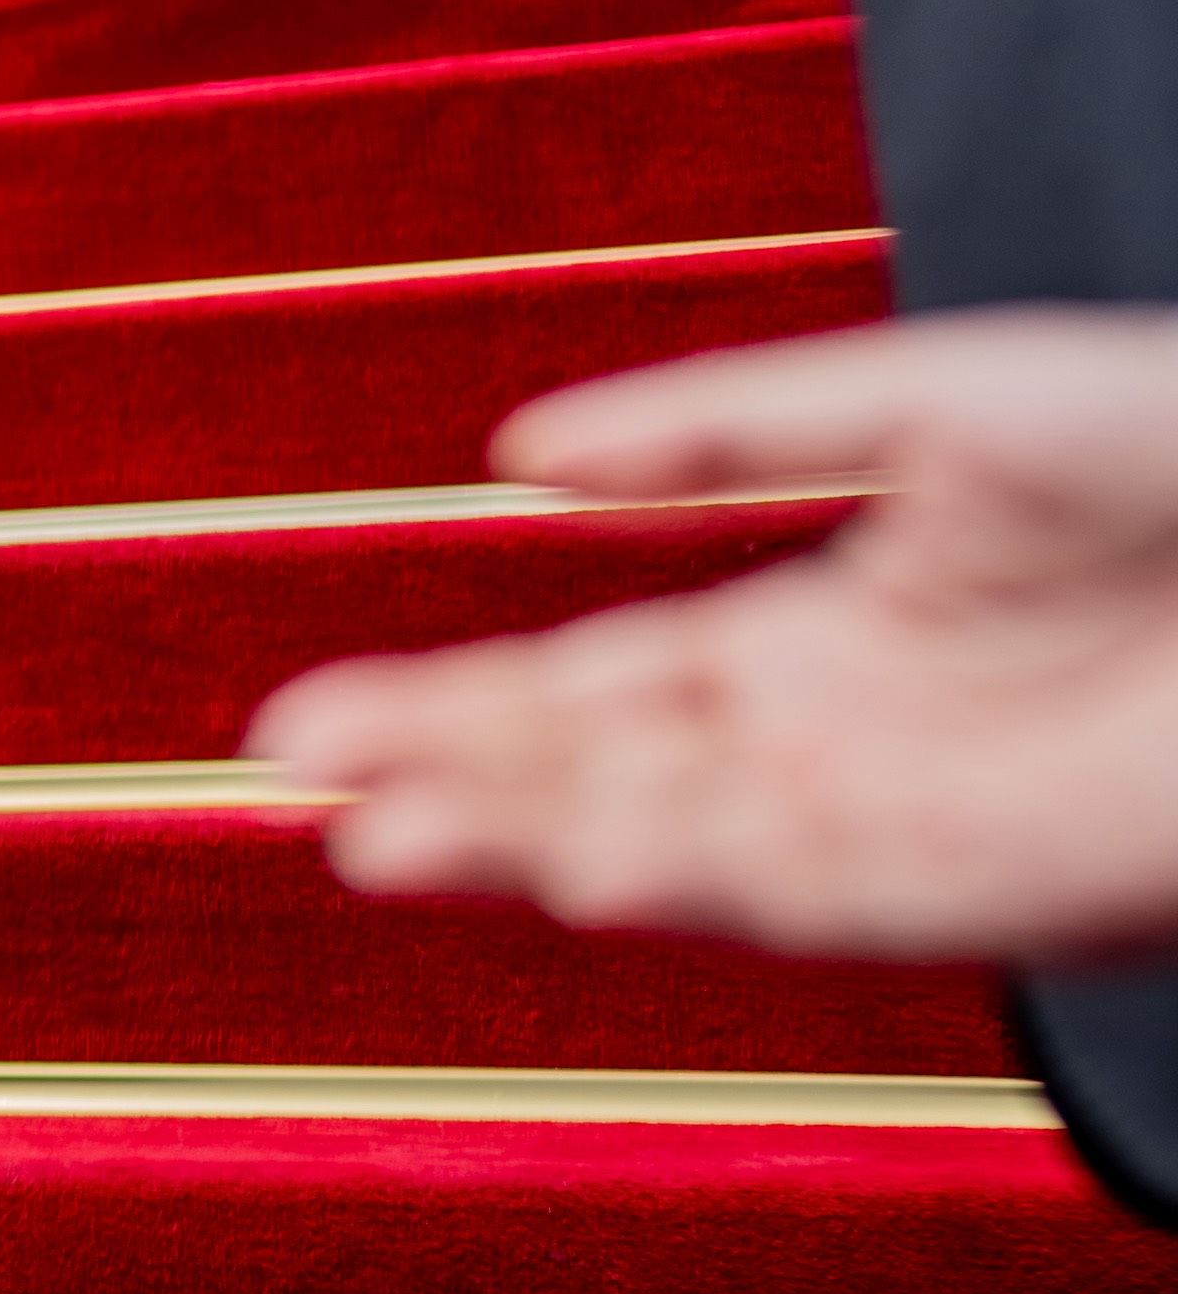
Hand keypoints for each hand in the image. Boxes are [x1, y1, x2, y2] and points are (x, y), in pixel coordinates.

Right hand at [251, 311, 1177, 959]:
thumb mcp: (936, 398)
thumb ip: (726, 421)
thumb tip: (514, 455)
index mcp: (828, 634)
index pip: (595, 685)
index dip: (448, 704)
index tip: (307, 722)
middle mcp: (846, 745)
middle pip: (601, 779)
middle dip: (447, 786)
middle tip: (297, 787)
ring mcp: (915, 824)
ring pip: (676, 854)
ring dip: (527, 848)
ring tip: (381, 839)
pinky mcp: (997, 884)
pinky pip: (809, 896)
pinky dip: (685, 880)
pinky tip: (581, 858)